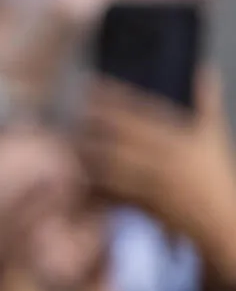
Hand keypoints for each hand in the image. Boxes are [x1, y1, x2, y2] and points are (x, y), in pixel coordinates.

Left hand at [80, 67, 235, 290]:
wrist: (225, 222)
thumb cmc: (216, 177)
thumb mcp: (213, 138)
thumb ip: (208, 103)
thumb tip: (207, 68)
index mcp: (182, 138)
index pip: (142, 111)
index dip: (114, 97)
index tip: (91, 85)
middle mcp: (170, 157)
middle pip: (124, 133)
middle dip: (96, 121)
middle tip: (72, 111)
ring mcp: (160, 181)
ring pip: (116, 162)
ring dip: (91, 151)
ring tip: (70, 141)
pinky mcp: (151, 204)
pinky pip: (118, 191)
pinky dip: (98, 183)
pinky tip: (80, 175)